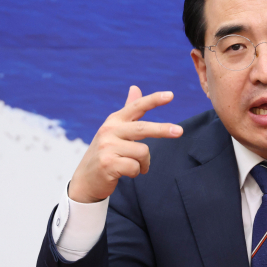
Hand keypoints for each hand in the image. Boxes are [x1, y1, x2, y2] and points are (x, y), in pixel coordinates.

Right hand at [69, 86, 182, 202]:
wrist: (86, 179)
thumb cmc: (106, 153)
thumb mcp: (115, 130)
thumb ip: (128, 111)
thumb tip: (135, 87)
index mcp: (114, 121)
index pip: (136, 106)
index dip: (153, 100)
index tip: (170, 95)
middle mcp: (109, 131)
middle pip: (143, 128)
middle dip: (163, 130)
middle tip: (180, 131)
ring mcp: (107, 147)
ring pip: (142, 152)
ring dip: (144, 163)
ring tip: (134, 166)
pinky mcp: (108, 163)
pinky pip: (136, 167)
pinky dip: (136, 172)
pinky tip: (125, 173)